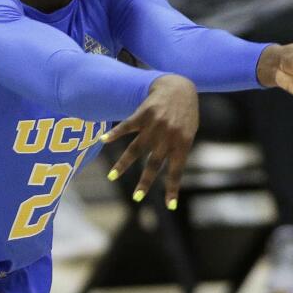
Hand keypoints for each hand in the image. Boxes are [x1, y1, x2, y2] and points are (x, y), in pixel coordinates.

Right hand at [102, 74, 198, 208]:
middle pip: (153, 164)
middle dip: (145, 183)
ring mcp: (155, 125)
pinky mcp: (144, 113)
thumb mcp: (189, 131)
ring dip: (123, 165)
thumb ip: (179, 148)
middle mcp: (168, 136)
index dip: (173, 188)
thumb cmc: (185, 112)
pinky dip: (114, 133)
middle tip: (137, 198)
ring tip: (112, 177)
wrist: (179, 87)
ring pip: (136, 149)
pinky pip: (127, 126)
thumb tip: (171, 169)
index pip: (176, 170)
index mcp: (182, 143)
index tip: (170, 205)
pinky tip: (103, 140)